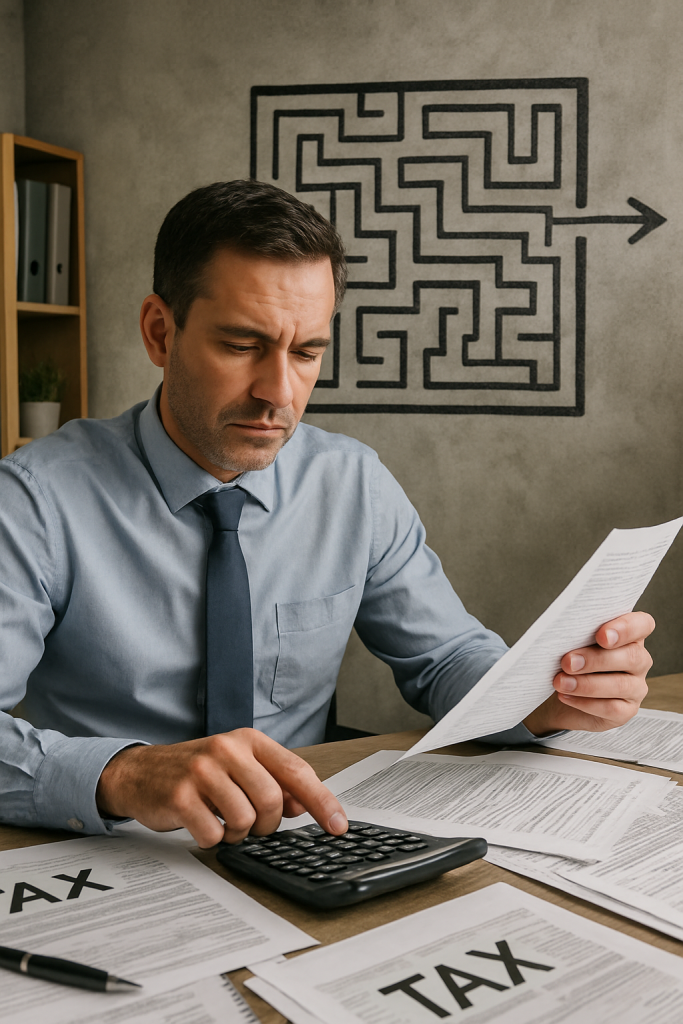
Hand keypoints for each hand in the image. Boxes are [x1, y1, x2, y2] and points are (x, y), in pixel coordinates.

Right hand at [96, 728, 347, 847]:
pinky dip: (213, 839)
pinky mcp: (180, 796)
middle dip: (267, 824)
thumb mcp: (238, 767)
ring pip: (244, 820)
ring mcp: (202, 771)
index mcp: (248, 740)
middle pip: (271, 800)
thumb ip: (273, 782)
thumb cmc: (196, 772)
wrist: (140, 772)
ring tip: (223, 822)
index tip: (338, 826)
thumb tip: (305, 805)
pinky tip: (202, 824)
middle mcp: (227, 749)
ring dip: (238, 833)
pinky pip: (214, 834)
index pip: (296, 770)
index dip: (322, 801)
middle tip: (252, 825)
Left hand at [523, 611, 653, 735]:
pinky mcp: (627, 710)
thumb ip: (578, 636)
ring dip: (587, 684)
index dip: (626, 628)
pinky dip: (585, 702)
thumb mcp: (573, 644)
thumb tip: (563, 633)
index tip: (601, 635)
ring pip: (621, 685)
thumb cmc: (571, 661)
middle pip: (631, 657)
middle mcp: (638, 660)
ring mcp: (636, 687)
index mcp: (629, 636)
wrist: (561, 693)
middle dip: (596, 659)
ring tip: (561, 682)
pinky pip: (612, 708)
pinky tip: (566, 696)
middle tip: (568, 662)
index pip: (642, 625)